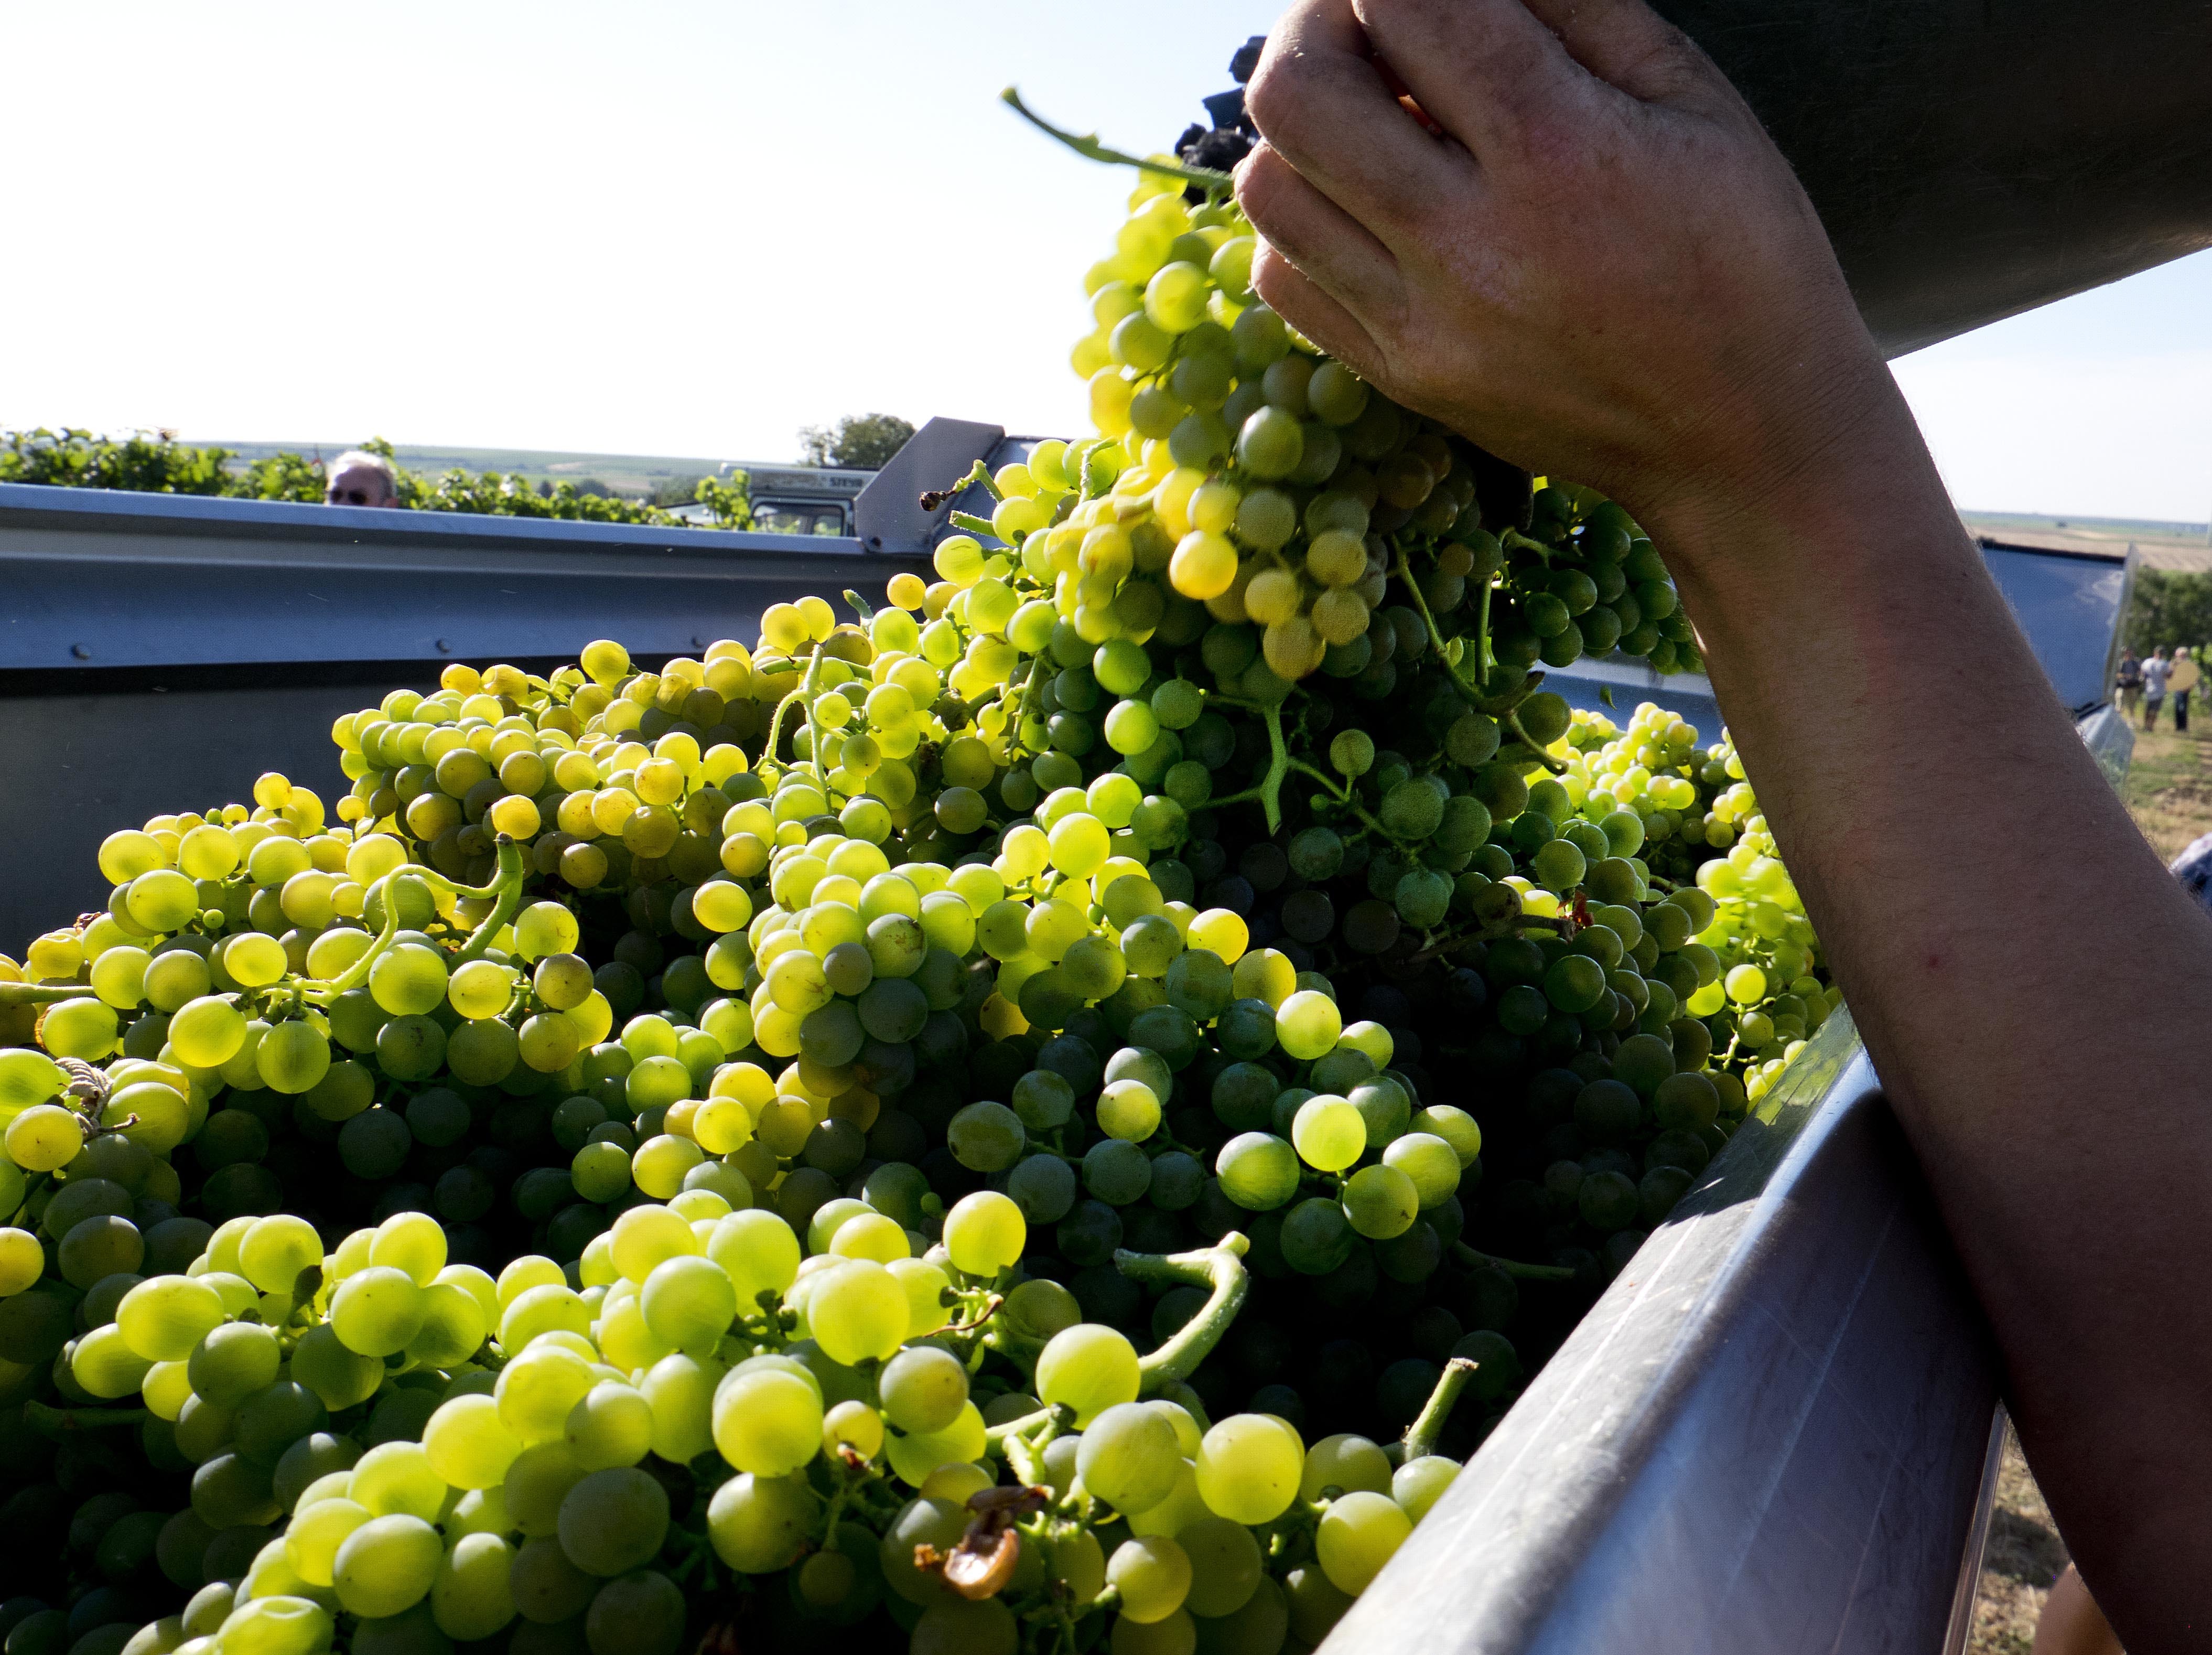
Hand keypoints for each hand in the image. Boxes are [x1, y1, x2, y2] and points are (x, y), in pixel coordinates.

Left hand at [1234, 0, 1914, 552]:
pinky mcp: (1401, 378)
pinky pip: (1284, 278)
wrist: (1743, 439)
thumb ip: (1575, 6)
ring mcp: (1423, 323)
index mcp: (1557, 149)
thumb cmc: (1741, 251)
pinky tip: (1370, 208)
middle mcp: (1470, 242)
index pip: (1404, 5)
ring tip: (1372, 124)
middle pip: (1295, 93)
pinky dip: (1305, 223)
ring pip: (1269, 187)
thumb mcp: (1692, 99)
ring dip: (1303, 131)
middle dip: (1318, 29)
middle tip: (1371, 31)